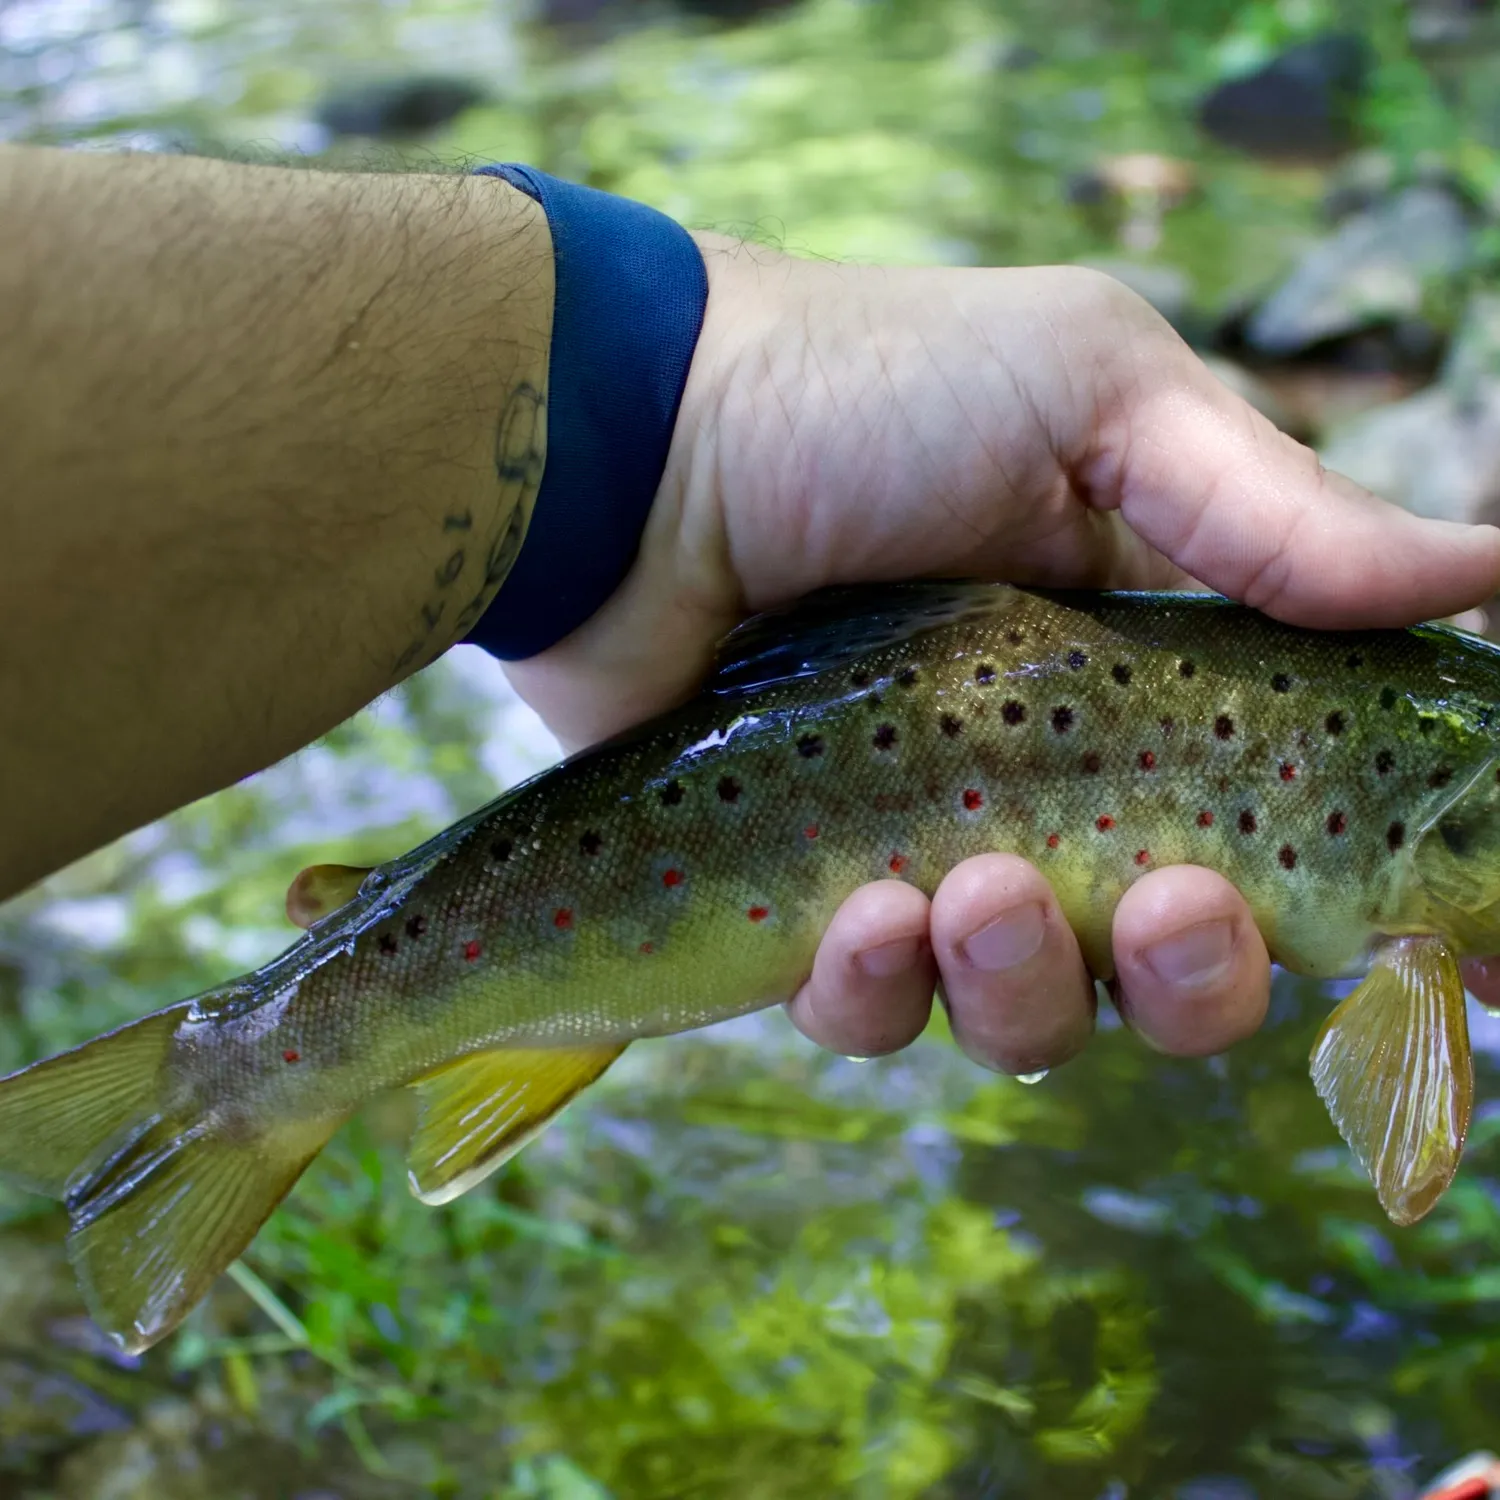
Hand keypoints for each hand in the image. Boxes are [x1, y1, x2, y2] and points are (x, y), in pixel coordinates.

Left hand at [506, 245, 1499, 1072]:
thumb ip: (1273, 510)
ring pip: (1028, 1010)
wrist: (635, 449)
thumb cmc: (861, 394)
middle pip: (1174, 963)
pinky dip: (878, 991)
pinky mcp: (802, 901)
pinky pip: (872, 1013)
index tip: (1435, 952)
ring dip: (1027, 983)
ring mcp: (924, 852)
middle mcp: (1050, 784)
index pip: (1289, 823)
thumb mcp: (1090, 394)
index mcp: (1148, 681)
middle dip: (1193, 971)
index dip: (1362, 898)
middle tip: (1164, 902)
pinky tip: (858, 915)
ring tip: (969, 889)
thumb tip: (1490, 569)